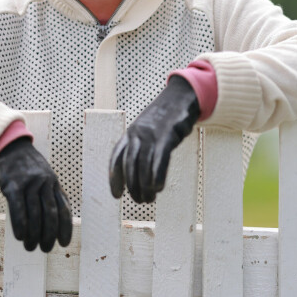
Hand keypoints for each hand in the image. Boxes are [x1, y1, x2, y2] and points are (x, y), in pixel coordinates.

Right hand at [0, 138, 71, 251]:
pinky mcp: (13, 185)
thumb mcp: (45, 178)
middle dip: (49, 234)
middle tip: (46, 249)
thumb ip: (51, 196)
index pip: (64, 209)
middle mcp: (44, 183)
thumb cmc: (28, 169)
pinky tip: (20, 236)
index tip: (64, 243)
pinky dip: (20, 224)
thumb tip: (57, 223)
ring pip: (34, 213)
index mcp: (54, 183)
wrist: (10, 148)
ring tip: (31, 247)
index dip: (65, 228)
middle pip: (50, 214)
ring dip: (33, 234)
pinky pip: (18, 207)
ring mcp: (29, 183)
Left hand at [109, 75, 200, 202]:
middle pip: (129, 164)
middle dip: (132, 185)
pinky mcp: (167, 135)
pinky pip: (160, 159)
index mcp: (130, 133)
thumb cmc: (164, 118)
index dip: (114, 178)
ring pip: (143, 164)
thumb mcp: (146, 130)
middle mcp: (137, 133)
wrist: (181, 96)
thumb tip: (136, 172)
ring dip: (145, 185)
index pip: (116, 157)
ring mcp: (152, 134)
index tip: (116, 195)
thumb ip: (140, 147)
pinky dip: (158, 175)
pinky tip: (159, 187)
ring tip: (149, 198)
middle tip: (138, 200)